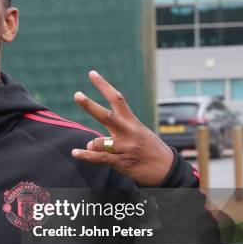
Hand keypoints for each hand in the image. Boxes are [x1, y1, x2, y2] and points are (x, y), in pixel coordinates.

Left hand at [71, 70, 173, 186]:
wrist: (167, 169)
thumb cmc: (149, 149)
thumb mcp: (138, 134)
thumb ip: (113, 135)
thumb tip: (90, 142)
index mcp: (132, 121)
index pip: (117, 99)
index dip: (103, 85)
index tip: (91, 74)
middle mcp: (128, 132)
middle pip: (106, 115)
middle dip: (90, 105)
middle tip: (77, 95)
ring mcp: (125, 147)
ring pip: (100, 142)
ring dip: (92, 144)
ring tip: (89, 147)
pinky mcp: (122, 162)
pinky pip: (99, 158)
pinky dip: (86, 155)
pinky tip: (75, 153)